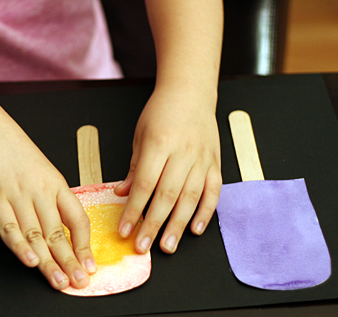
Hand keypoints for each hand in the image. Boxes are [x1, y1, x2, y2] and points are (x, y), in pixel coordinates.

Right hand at [0, 100, 95, 289]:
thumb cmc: (11, 147)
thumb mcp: (39, 168)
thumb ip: (48, 195)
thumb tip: (58, 223)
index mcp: (55, 183)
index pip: (78, 218)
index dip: (85, 244)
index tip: (89, 263)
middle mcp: (40, 190)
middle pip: (59, 232)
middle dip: (71, 261)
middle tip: (80, 282)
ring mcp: (17, 194)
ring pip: (36, 234)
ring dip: (49, 262)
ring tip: (59, 282)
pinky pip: (9, 226)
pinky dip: (19, 246)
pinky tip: (30, 261)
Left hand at [114, 88, 221, 253]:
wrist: (191, 92)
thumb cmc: (161, 112)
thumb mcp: (140, 136)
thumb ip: (135, 167)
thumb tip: (122, 194)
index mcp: (159, 144)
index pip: (145, 184)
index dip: (134, 210)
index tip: (124, 230)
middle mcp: (183, 153)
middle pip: (167, 196)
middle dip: (153, 224)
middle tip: (142, 246)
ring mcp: (202, 159)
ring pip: (191, 198)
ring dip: (178, 225)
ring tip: (168, 246)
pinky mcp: (215, 163)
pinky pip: (213, 191)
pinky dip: (206, 212)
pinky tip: (196, 229)